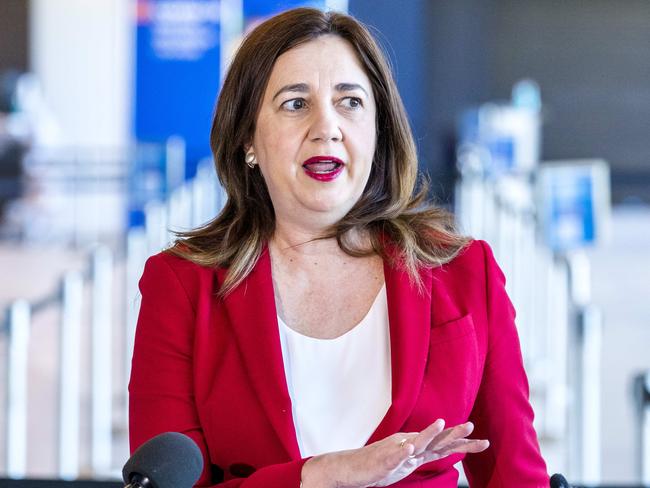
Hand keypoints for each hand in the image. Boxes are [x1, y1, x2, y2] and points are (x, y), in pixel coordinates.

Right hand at [301, 419, 488, 487]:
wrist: (352, 468)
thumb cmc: (380, 466)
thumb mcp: (408, 462)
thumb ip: (424, 455)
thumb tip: (443, 449)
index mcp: (417, 448)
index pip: (444, 445)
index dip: (463, 443)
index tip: (484, 442)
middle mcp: (409, 446)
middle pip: (435, 440)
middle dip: (452, 434)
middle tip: (471, 426)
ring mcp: (396, 452)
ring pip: (415, 442)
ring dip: (428, 433)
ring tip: (441, 424)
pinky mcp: (383, 461)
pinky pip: (393, 457)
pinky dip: (402, 453)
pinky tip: (410, 449)